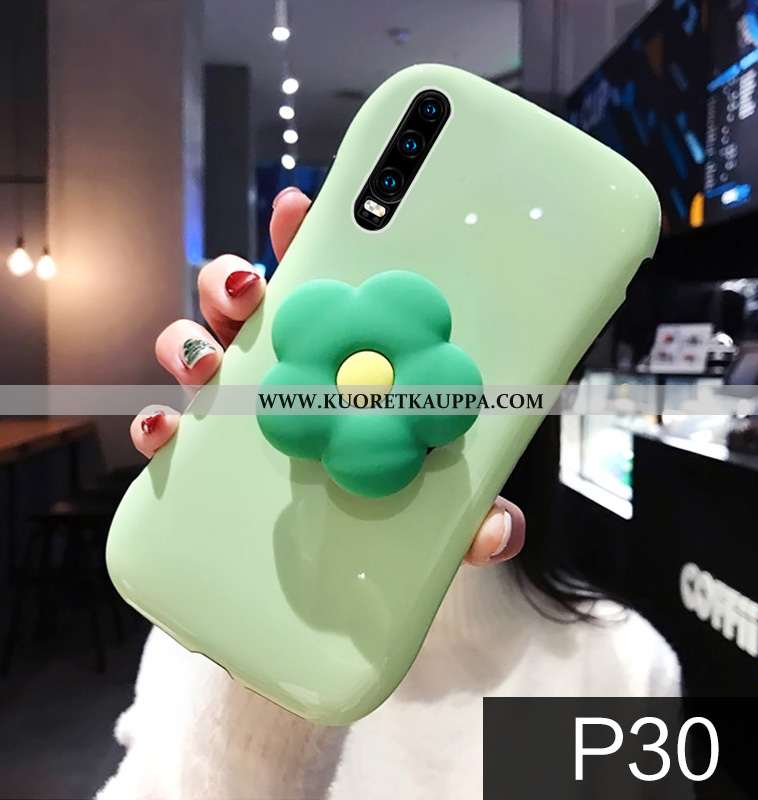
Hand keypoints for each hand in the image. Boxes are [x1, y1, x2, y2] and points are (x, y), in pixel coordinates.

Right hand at [130, 187, 525, 565]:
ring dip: (189, 341)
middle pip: (246, 305)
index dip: (301, 240)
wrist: (344, 573)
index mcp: (344, 357)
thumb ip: (473, 512)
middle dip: (233, 281)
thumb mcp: (443, 505)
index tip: (297, 210)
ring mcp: (245, 408)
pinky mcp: (210, 454)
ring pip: (198, 350)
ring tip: (206, 359)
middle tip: (249, 289)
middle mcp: (288, 372)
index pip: (321, 287)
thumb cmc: (397, 509)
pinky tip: (167, 430)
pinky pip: (173, 428)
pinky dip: (160, 423)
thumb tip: (497, 532)